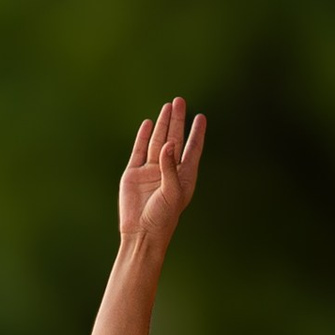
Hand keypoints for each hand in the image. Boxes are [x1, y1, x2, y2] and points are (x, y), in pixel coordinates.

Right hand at [117, 98, 206, 253]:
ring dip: (162, 125)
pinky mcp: (134, 173)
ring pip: (157, 141)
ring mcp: (150, 171)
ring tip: (167, 107)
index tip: (201, 117)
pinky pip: (139, 150)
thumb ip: (170, 167)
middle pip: (174, 139)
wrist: (141, 233)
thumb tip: (168, 144)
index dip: (197, 133)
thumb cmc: (163, 217)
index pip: (193, 149)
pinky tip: (148, 124)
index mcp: (183, 176)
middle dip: (177, 121)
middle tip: (180, 101)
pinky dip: (143, 137)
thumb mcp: (172, 192)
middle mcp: (168, 170)